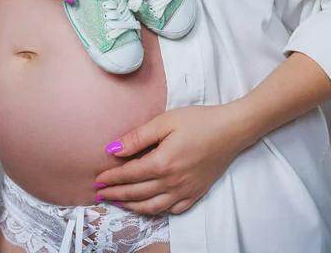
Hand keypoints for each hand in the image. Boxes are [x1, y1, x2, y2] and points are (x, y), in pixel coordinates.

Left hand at [94, 104, 253, 214]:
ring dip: (131, 206)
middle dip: (116, 193)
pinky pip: (172, 209)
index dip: (111, 178)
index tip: (98, 179)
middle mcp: (172, 182)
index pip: (129, 175)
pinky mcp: (196, 193)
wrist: (232, 129)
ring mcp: (185, 190)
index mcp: (162, 163)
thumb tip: (113, 149)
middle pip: (136, 193)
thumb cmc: (199, 121)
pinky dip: (156, 210)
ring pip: (152, 206)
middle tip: (101, 193)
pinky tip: (148, 205)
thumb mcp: (165, 121)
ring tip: (118, 201)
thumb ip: (137, 137)